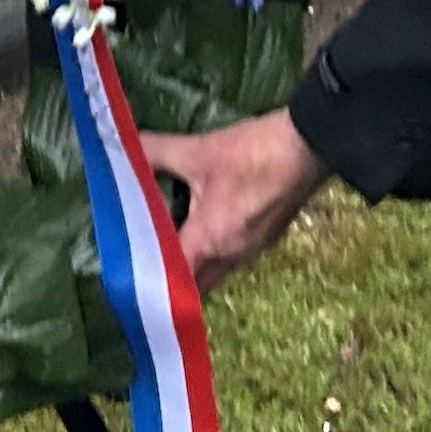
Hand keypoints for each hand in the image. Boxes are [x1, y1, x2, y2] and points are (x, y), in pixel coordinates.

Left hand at [141, 111, 331, 289]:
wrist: (310, 145)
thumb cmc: (253, 153)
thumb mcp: (198, 151)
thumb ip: (155, 152)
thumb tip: (120, 146)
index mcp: (210, 242)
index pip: (173, 282)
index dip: (149, 283)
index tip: (127, 276)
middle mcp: (232, 256)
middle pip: (196, 285)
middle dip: (170, 279)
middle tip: (141, 261)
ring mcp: (253, 249)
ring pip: (215, 271)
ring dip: (193, 265)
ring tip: (164, 243)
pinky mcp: (266, 237)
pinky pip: (232, 256)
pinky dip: (213, 251)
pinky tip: (201, 226)